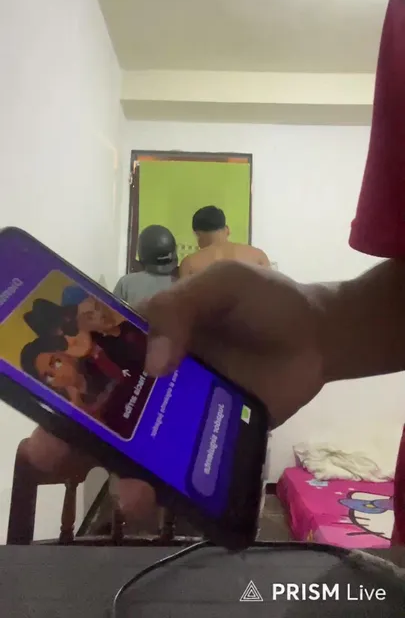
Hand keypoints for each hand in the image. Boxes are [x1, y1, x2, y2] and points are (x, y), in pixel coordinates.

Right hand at [24, 262, 323, 522]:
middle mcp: (155, 377)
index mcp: (147, 334)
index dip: (66, 378)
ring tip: (127, 492)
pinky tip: (159, 500)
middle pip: (105, 410)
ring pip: (138, 447)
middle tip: (49, 458)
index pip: (96, 357)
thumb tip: (154, 363)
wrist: (318, 336)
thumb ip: (182, 307)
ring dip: (120, 472)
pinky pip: (180, 467)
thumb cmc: (265, 301)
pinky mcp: (209, 438)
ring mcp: (181, 412)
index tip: (46, 401)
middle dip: (74, 435)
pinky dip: (165, 487)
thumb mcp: (222, 285)